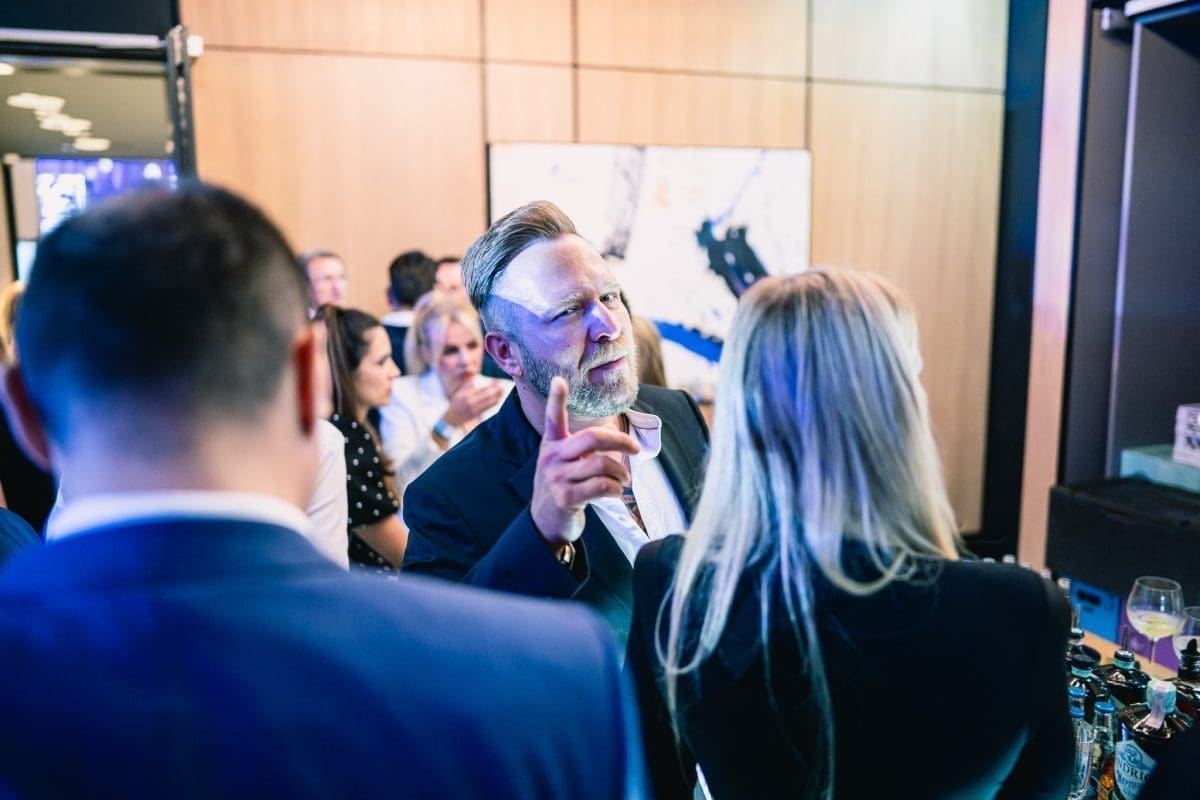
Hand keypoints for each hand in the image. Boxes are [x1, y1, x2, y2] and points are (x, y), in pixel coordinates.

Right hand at [442, 380, 504, 427]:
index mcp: (466, 394)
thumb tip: (475, 379)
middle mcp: (470, 401)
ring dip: (496, 397)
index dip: (490, 385)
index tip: (497, 381)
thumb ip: (467, 386)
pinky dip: (492, 404)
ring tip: (502, 392)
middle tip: (503, 386)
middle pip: (486, 395)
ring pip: (488, 402)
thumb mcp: (459, 393)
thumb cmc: (456, 404)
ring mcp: (473, 408)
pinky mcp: (475, 414)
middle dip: (495, 390)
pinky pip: (486, 408)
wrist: (450, 418)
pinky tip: (497, 400)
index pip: (481, 388)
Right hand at [530, 377, 638, 545]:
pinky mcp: (566, 498)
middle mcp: (552, 458)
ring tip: (624, 478)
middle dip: (620, 441)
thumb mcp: (563, 462)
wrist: (545, 522)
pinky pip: (601, 487)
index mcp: (552, 444)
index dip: (556, 399)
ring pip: (601, 465)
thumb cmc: (562, 487)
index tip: (559, 380)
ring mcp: (557, 478)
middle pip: (592, 438)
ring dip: (621, 472)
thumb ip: (582, 447)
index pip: (553, 418)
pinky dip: (615, 488)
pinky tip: (615, 491)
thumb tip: (615, 436)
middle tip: (635, 448)